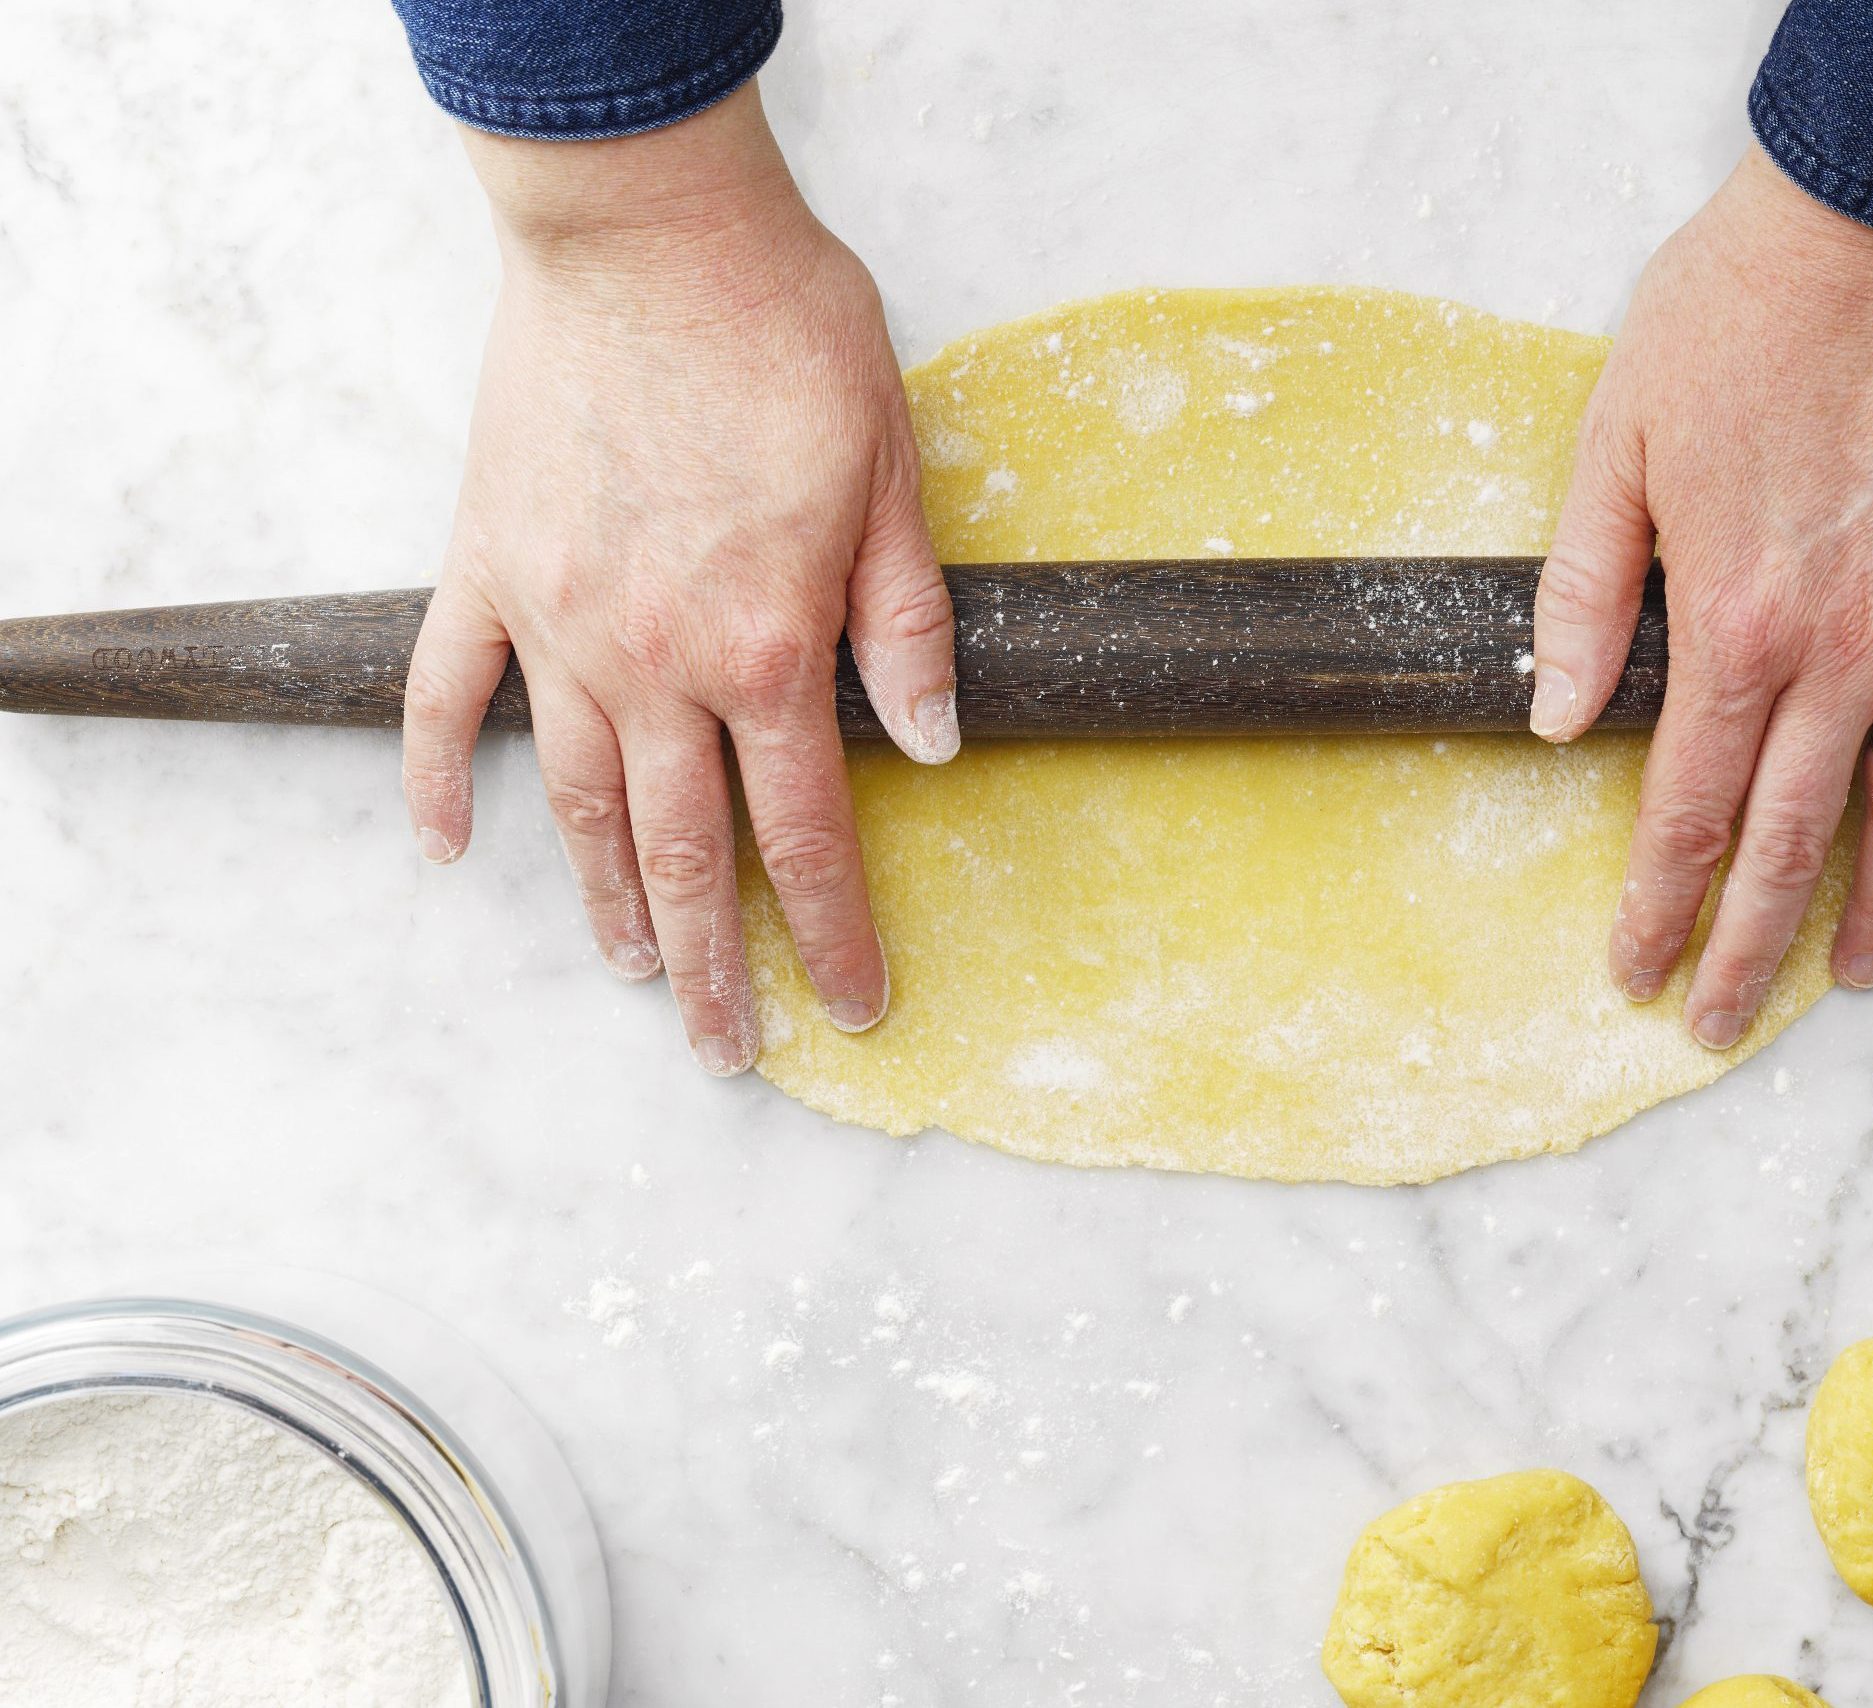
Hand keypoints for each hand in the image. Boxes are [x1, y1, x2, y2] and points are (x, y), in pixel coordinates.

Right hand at [402, 86, 954, 1074]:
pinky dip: (437, 780)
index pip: (807, 833)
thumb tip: (933, 742)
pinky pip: (445, 699)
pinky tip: (448, 851)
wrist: (648, 231)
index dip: (831, 933)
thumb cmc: (783, 334)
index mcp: (766, 647)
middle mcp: (654, 661)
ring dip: (602, 901)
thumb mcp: (891, 474)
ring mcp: (555, 623)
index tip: (852, 1009)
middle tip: (730, 1048)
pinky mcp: (484, 569)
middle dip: (715, 964)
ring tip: (632, 972)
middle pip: (682, 852)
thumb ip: (904, 623)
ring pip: (574, 801)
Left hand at [1532, 146, 1872, 1046]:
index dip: (1658, 910)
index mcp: (1731, 630)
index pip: (1684, 814)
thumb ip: (1581, 599)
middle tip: (1722, 1026)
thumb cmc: (1731, 326)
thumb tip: (1549, 722)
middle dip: (1750, 950)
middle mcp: (1840, 652)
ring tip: (1859, 978)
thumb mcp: (1612, 452)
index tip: (1638, 977)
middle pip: (1788, 842)